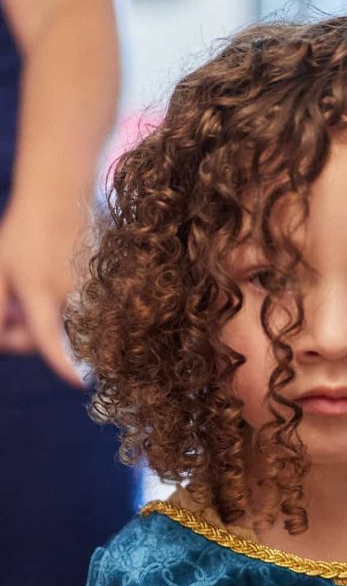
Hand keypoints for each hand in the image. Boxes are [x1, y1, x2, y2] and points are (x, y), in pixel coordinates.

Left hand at [0, 202, 84, 386]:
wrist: (58, 203)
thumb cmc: (22, 237)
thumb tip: (3, 337)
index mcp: (40, 290)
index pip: (49, 335)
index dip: (62, 362)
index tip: (78, 382)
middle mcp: (69, 295)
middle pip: (47, 339)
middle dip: (23, 336)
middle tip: (9, 313)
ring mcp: (88, 294)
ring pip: (63, 329)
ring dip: (41, 325)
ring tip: (27, 297)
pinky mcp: (98, 291)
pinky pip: (76, 316)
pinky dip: (60, 314)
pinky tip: (48, 292)